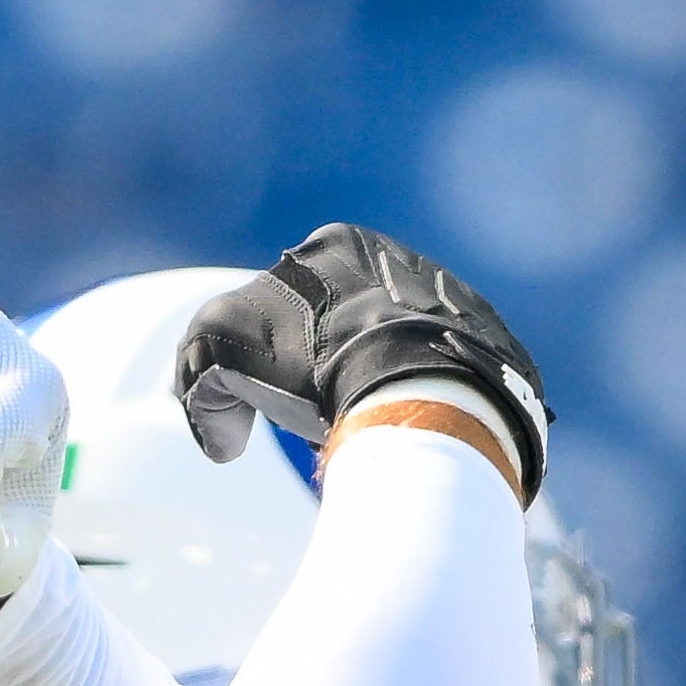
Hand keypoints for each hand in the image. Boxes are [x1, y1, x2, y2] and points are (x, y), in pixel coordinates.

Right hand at [171, 225, 550, 496]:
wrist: (420, 392)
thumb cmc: (316, 364)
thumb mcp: (220, 346)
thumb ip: (198, 379)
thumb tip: (223, 441)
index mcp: (342, 244)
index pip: (287, 300)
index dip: (267, 355)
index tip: (272, 393)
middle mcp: (401, 260)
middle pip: (342, 326)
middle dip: (323, 371)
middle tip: (317, 417)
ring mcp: (449, 300)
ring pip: (394, 351)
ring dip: (373, 389)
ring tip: (365, 430)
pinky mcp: (487, 347)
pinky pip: (443, 378)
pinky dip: (422, 404)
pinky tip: (408, 433)